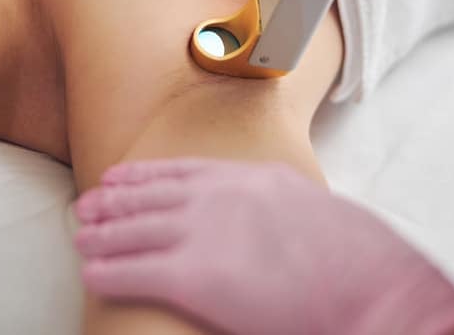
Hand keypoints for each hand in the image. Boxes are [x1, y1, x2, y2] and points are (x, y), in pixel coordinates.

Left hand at [75, 158, 453, 334]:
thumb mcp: (312, 210)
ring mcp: (204, 231)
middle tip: (87, 206)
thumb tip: (261, 229)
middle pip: (150, 195)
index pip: (182, 170)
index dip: (144, 176)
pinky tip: (91, 275)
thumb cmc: (355, 258)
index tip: (121, 176)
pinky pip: (132, 272)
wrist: (372, 285)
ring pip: (133, 231)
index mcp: (252, 178)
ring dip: (102, 237)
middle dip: (114, 202)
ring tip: (81, 240)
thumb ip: (276, 209)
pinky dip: (107, 272)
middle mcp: (221, 196)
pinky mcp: (192, 275)